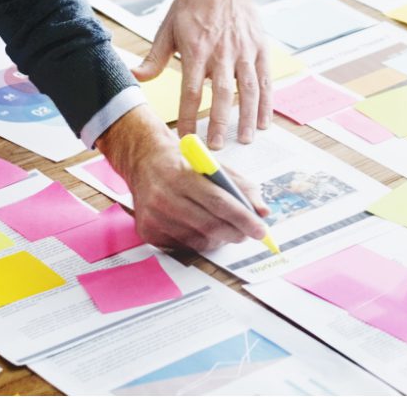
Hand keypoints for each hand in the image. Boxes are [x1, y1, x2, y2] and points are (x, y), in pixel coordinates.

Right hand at [95, 105, 269, 251]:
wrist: (144, 160)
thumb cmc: (183, 162)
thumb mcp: (213, 164)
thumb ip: (240, 186)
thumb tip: (263, 211)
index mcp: (181, 175)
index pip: (219, 202)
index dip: (243, 218)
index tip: (261, 229)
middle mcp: (164, 197)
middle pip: (209, 225)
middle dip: (236, 232)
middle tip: (251, 233)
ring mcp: (153, 216)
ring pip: (198, 239)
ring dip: (220, 239)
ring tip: (228, 229)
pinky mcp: (147, 231)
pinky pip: (183, 246)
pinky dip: (200, 241)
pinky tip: (203, 229)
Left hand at [134, 0, 268, 148]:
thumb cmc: (192, 6)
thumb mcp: (167, 28)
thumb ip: (154, 57)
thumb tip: (134, 77)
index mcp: (196, 50)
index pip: (191, 91)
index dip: (189, 117)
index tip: (186, 138)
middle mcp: (222, 52)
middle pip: (222, 95)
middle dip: (220, 124)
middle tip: (216, 148)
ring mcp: (244, 51)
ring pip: (248, 90)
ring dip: (246, 117)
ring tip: (243, 140)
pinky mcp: (260, 48)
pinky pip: (265, 79)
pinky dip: (266, 102)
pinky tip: (263, 121)